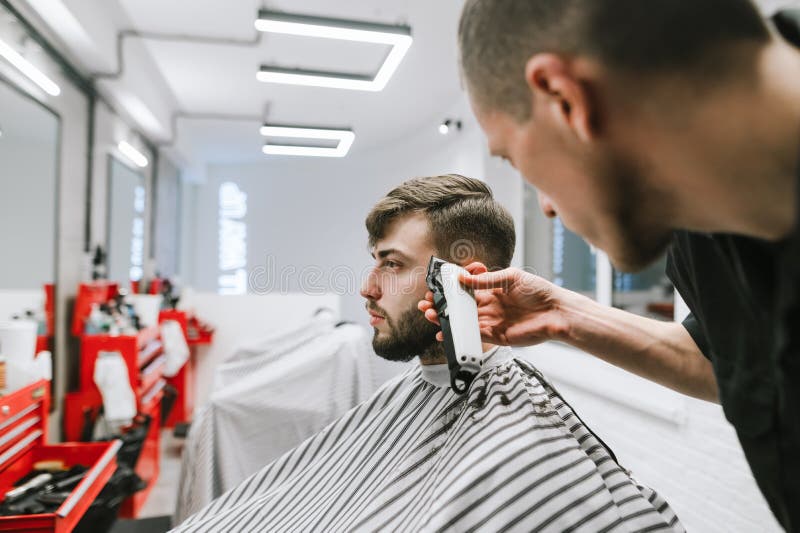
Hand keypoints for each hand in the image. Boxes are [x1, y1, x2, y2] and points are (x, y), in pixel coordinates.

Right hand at [418, 262, 571, 346]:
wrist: (557, 313)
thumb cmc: (539, 291)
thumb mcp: (511, 277)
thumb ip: (486, 280)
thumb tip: (463, 277)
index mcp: (492, 289)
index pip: (466, 289)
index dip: (450, 289)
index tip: (436, 287)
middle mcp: (490, 305)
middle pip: (460, 306)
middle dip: (442, 305)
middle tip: (427, 303)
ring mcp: (492, 321)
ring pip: (463, 321)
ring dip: (446, 319)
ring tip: (430, 315)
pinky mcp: (496, 336)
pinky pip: (473, 336)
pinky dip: (458, 335)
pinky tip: (444, 332)